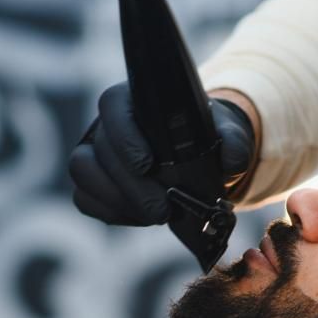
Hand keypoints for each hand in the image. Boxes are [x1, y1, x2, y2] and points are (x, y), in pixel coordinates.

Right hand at [68, 83, 255, 225]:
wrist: (196, 156)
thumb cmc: (204, 137)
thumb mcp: (226, 134)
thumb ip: (234, 142)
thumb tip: (231, 161)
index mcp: (134, 99)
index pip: (112, 105)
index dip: (124, 136)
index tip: (147, 164)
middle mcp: (107, 123)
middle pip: (100, 149)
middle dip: (131, 186)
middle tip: (162, 211)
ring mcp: (93, 151)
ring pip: (84, 172)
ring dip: (117, 200)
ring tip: (154, 216)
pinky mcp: (91, 181)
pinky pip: (85, 198)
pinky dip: (112, 212)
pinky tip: (140, 218)